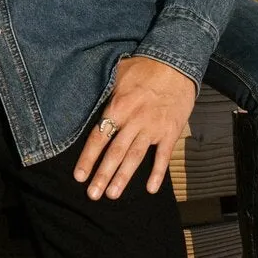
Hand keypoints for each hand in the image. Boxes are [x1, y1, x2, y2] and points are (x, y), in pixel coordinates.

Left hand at [72, 56, 196, 200]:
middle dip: (102, 175)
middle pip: (115, 152)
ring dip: (123, 177)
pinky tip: (150, 188)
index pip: (99, 136)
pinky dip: (158, 173)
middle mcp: (134, 120)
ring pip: (135, 156)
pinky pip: (163, 156)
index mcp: (118, 106)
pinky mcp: (170, 131)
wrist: (177, 63)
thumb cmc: (145, 67)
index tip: (79, 176)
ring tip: (112, 194)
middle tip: (93, 194)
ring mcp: (153, 127)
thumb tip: (86, 100)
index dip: (88, 158)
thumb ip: (105, 92)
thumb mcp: (118, 73)